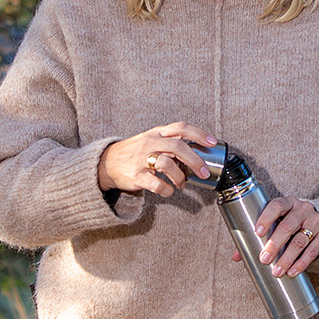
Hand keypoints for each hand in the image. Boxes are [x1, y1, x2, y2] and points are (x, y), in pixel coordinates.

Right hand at [97, 122, 217, 197]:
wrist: (106, 163)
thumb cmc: (134, 152)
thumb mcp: (150, 140)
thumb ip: (170, 143)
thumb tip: (197, 154)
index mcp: (156, 133)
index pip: (181, 128)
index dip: (199, 134)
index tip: (212, 142)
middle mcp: (150, 143)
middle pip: (178, 146)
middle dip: (195, 160)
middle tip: (204, 172)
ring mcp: (142, 159)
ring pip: (168, 164)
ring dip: (180, 177)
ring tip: (182, 183)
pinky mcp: (136, 176)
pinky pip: (157, 184)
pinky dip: (167, 190)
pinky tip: (168, 191)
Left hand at [234, 197, 318, 276]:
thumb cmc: (290, 222)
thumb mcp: (278, 222)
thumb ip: (258, 236)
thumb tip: (236, 256)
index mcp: (288, 202)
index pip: (277, 205)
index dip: (266, 217)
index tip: (257, 232)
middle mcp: (303, 209)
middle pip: (288, 226)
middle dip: (275, 244)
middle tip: (264, 259)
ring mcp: (316, 222)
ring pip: (301, 241)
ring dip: (287, 258)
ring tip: (277, 271)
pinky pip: (313, 250)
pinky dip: (302, 263)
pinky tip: (292, 272)